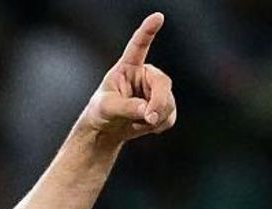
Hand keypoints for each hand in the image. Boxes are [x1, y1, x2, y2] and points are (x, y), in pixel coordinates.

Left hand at [80, 12, 176, 142]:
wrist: (107, 128)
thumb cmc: (101, 112)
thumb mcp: (108, 108)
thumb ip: (127, 107)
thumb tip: (149, 112)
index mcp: (128, 67)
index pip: (139, 47)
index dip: (148, 31)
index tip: (157, 16)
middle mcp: (146, 75)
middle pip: (163, 83)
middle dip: (158, 103)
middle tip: (148, 119)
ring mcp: (157, 90)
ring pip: (169, 103)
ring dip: (155, 118)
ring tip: (136, 123)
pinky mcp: (164, 106)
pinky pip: (170, 117)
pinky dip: (158, 125)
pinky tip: (144, 126)